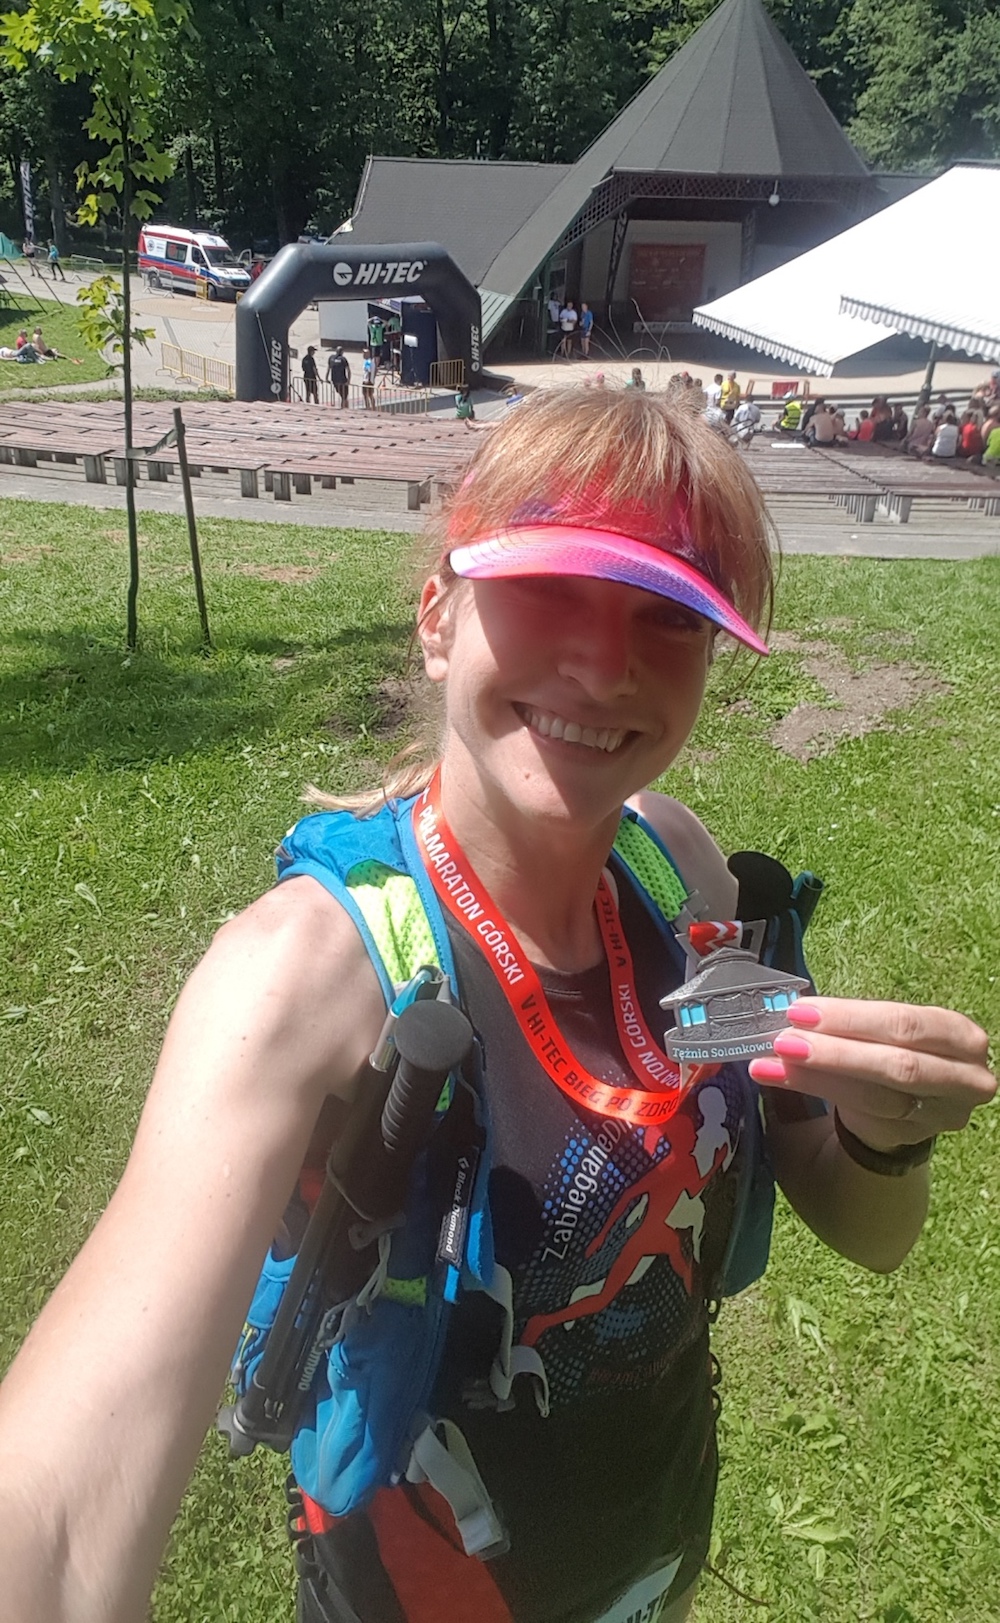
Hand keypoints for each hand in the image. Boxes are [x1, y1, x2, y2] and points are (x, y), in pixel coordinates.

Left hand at [749, 998, 994, 1151]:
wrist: (909, 1109)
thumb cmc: (890, 1054)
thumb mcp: (884, 1033)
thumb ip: (852, 1023)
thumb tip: (795, 1012)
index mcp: (959, 1036)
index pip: (905, 1024)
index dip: (851, 1017)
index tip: (799, 1011)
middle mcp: (964, 1079)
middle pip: (896, 1065)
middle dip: (835, 1051)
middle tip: (783, 1041)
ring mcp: (940, 1115)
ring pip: (875, 1096)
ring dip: (817, 1076)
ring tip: (772, 1062)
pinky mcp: (912, 1138)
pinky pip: (860, 1117)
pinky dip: (816, 1093)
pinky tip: (778, 1080)